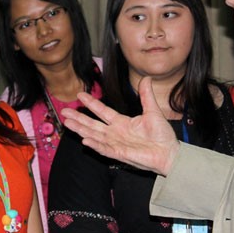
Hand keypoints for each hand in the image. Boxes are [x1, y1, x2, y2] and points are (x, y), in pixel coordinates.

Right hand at [61, 77, 178, 175]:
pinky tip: (84, 139)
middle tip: (64, 111)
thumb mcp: (153, 111)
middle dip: (78, 118)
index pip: (102, 111)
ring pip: (94, 135)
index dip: (91, 103)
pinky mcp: (120, 154)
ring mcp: (116, 144)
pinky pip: (104, 149)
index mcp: (122, 123)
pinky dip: (95, 145)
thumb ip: (146, 96)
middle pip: (92, 124)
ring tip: (67, 122)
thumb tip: (146, 78)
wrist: (169, 153)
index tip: (80, 94)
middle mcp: (115, 133)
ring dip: (80, 130)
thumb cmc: (162, 135)